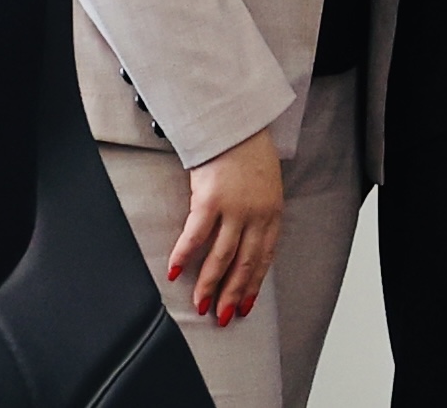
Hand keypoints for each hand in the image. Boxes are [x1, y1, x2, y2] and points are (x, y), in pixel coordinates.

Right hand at [162, 127, 286, 323]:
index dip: (253, 285)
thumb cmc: (249, 161)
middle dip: (233, 294)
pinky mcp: (210, 200)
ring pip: (221, 256)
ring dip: (209, 284)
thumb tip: (242, 249)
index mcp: (272, 215)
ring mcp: (234, 209)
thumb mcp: (265, 192)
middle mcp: (257, 215)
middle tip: (223, 317)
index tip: (244, 305)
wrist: (237, 129)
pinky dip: (184, 256)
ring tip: (200, 304)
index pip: (264, 258)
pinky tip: (174, 272)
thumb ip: (257, 219)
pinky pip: (195, 235)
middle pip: (244, 263)